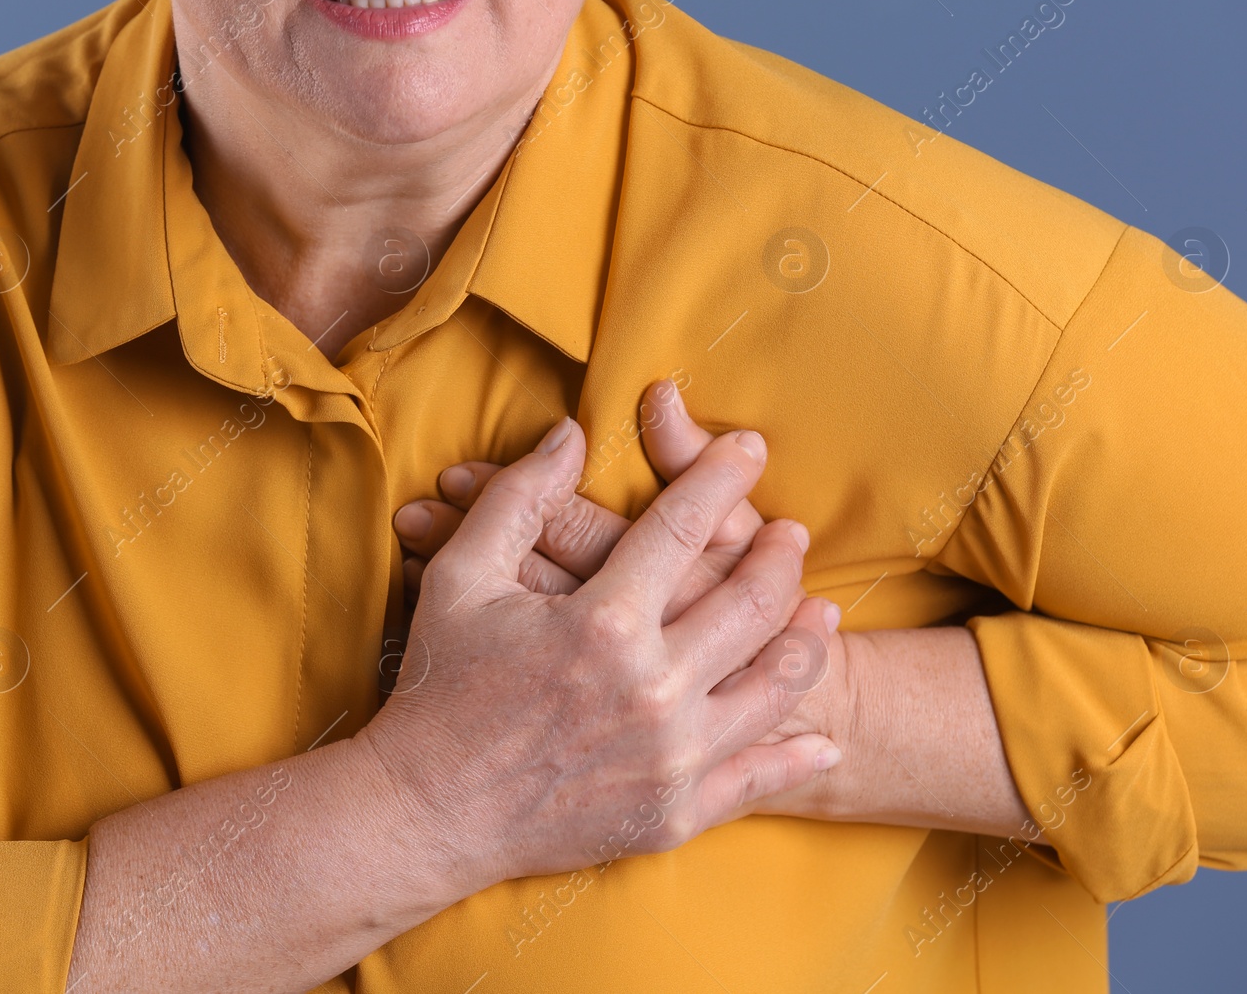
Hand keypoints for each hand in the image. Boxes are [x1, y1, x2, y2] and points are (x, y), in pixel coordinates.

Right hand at [364, 415, 842, 887]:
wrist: (425, 814)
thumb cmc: (439, 689)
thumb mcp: (462, 578)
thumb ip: (519, 498)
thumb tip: (571, 433)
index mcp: (604, 622)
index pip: (685, 526)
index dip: (722, 475)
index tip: (748, 447)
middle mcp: (653, 688)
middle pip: (752, 602)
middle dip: (780, 556)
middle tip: (792, 532)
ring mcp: (672, 758)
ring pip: (774, 686)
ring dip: (806, 641)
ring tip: (821, 612)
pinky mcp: (673, 814)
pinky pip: (759, 779)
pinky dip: (798, 757)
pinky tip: (821, 741)